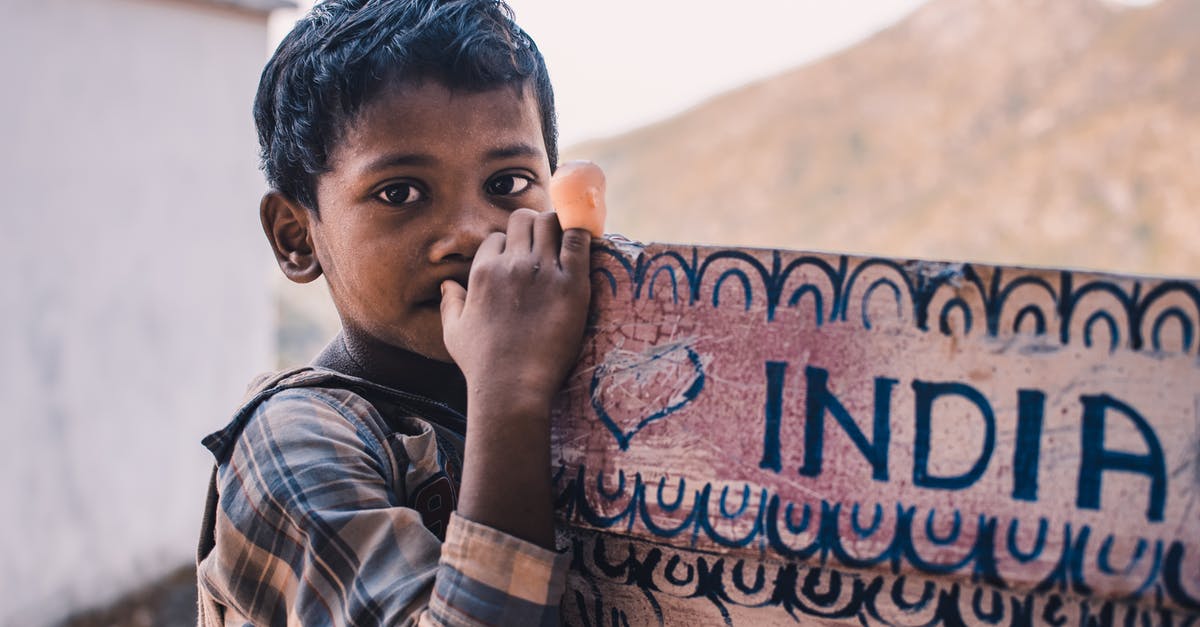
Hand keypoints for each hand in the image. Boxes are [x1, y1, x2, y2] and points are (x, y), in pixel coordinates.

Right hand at [440, 208, 591, 414]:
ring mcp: (542, 272)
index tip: (521, 263)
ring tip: (565, 246)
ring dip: (558, 228)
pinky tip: (585, 242)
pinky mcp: (571, 283)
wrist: (512, 387)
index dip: (509, 247)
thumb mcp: (454, 332)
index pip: (497, 238)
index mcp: (483, 272)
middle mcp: (511, 265)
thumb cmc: (481, 364)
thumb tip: (447, 285)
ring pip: (550, 222)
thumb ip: (451, 304)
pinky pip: (578, 239)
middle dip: (533, 229)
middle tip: (546, 250)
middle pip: (523, 220)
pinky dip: (582, 233)